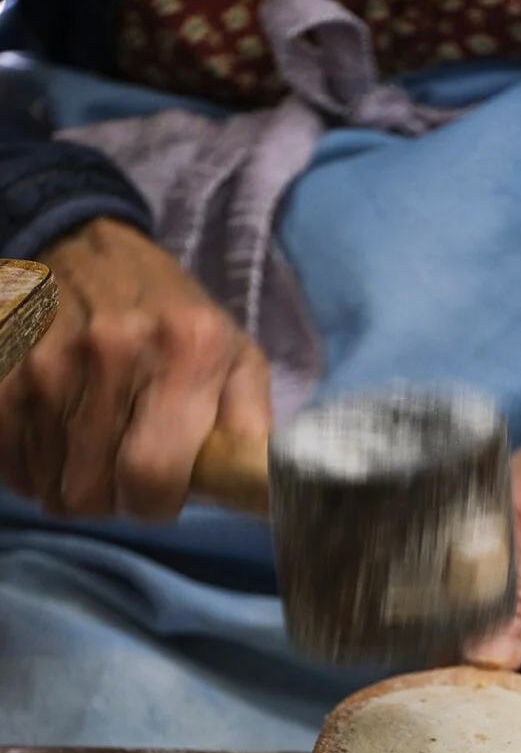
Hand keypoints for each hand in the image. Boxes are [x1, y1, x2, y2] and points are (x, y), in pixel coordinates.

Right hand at [0, 218, 271, 519]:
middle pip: (94, 492)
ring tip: (92, 445)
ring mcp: (49, 358)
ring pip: (49, 486)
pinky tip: (55, 438)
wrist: (87, 247)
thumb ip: (252, 426)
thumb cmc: (173, 316)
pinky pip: (9, 464)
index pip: (152, 477)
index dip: (154, 504)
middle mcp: (115, 349)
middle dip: (113, 498)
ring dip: (71, 482)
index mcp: (189, 349)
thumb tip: (262, 489)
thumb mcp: (236, 355)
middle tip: (124, 467)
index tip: (158, 492)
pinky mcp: (2, 371)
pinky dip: (30, 467)